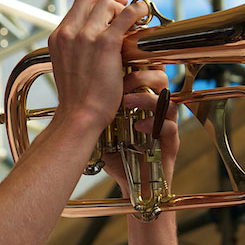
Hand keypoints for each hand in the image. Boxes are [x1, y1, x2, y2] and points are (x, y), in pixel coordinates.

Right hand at [47, 0, 150, 135]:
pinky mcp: (105, 43)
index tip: (109, 8)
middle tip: (121, 8)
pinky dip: (137, 10)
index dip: (96, 1)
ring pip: (106, 3)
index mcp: (57, 37)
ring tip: (131, 20)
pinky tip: (143, 13)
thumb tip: (91, 40)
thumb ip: (75, 49)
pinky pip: (125, 15)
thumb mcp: (67, 66)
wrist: (80, 115)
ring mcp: (85, 36)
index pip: (77, 4)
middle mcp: (68, 33)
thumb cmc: (77, 99)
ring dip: (120, 7)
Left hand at [100, 65, 180, 194]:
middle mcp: (158, 109)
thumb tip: (73, 81)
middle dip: (142, 76)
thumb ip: (95, 104)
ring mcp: (166, 125)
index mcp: (144, 100)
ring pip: (168, 101)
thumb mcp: (103, 125)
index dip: (139, 63)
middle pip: (162, 80)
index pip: (148, 72)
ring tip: (125, 102)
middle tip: (121, 81)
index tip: (120, 60)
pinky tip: (138, 126)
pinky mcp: (171, 144)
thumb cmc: (118, 154)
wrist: (132, 184)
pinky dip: (154, 125)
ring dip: (146, 98)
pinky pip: (171, 128)